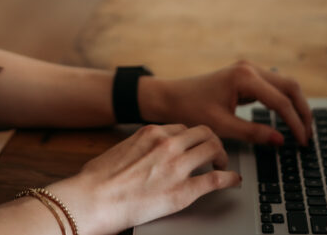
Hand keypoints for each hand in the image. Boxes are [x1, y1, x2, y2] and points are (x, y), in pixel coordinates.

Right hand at [47, 124, 239, 234]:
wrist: (92, 198)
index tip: (195, 144)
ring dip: (222, 156)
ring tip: (223, 165)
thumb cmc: (97, 179)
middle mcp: (167, 144)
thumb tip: (138, 156)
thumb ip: (136, 149)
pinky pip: (216, 180)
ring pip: (213, 149)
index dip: (192, 137)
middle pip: (203, 133)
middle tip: (214, 152)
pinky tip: (233, 180)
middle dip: (212, 141)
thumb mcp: (118, 151)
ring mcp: (177, 166)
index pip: (182, 127)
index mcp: (150, 133)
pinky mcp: (183, 191)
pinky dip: (229, 178)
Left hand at [140, 60, 312, 145]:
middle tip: (308, 136)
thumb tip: (281, 140)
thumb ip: (253, 133)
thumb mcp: (221, 125)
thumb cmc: (190, 108)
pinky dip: (284, 102)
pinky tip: (288, 119)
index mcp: (244, 77)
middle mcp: (249, 68)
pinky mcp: (246, 76)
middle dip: (303, 111)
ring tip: (302, 129)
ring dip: (296, 105)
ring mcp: (248, 70)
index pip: (281, 102)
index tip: (302, 142)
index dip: (295, 124)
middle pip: (290, 87)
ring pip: (285, 85)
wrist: (171, 97)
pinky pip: (274, 87)